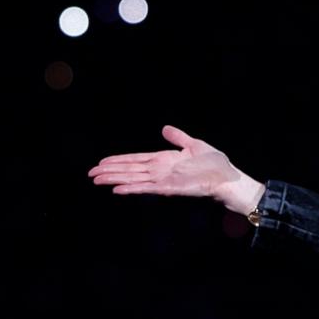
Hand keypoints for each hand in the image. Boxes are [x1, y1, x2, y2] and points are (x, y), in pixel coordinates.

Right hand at [88, 125, 263, 213]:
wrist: (228, 178)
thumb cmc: (215, 164)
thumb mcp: (194, 144)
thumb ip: (178, 138)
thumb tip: (164, 128)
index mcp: (163, 160)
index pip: (136, 160)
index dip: (118, 161)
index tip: (102, 162)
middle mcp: (160, 171)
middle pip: (129, 170)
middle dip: (110, 171)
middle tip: (91, 173)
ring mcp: (163, 181)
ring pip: (133, 179)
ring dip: (114, 179)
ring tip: (97, 180)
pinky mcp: (169, 189)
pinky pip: (146, 188)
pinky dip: (131, 189)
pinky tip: (117, 189)